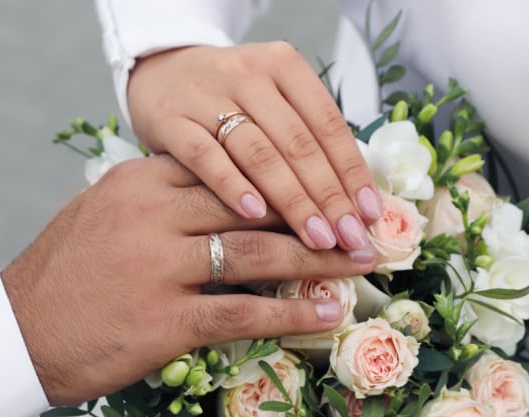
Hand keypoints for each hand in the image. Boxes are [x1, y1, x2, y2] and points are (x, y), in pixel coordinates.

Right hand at [1, 155, 376, 404]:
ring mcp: (159, 267)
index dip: (286, 178)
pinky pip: (243, 313)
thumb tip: (217, 196)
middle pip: (254, 205)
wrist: (17, 334)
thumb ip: (159, 199)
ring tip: (359, 262)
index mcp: (141, 181)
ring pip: (258, 255)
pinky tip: (327, 315)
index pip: (229, 167)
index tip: (326, 187)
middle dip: (315, 213)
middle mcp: (153, 214)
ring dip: (318, 261)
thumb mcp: (102, 213)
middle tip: (360, 223)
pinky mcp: (164, 320)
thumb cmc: (63, 276)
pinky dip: (292, 315)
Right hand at [126, 42, 382, 259]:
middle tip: (350, 238)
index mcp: (283, 66)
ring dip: (293, 201)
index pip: (328, 124)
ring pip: (260, 153)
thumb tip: (354, 204)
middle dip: (329, 196)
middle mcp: (249, 74)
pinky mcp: (171, 120)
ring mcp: (207, 96)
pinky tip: (254, 215)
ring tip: (317, 239)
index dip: (352, 172)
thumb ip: (305, 140)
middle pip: (298, 143)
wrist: (157, 73)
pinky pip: (206, 157)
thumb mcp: (270, 103)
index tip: (371, 215)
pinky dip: (232, 186)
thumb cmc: (227, 101)